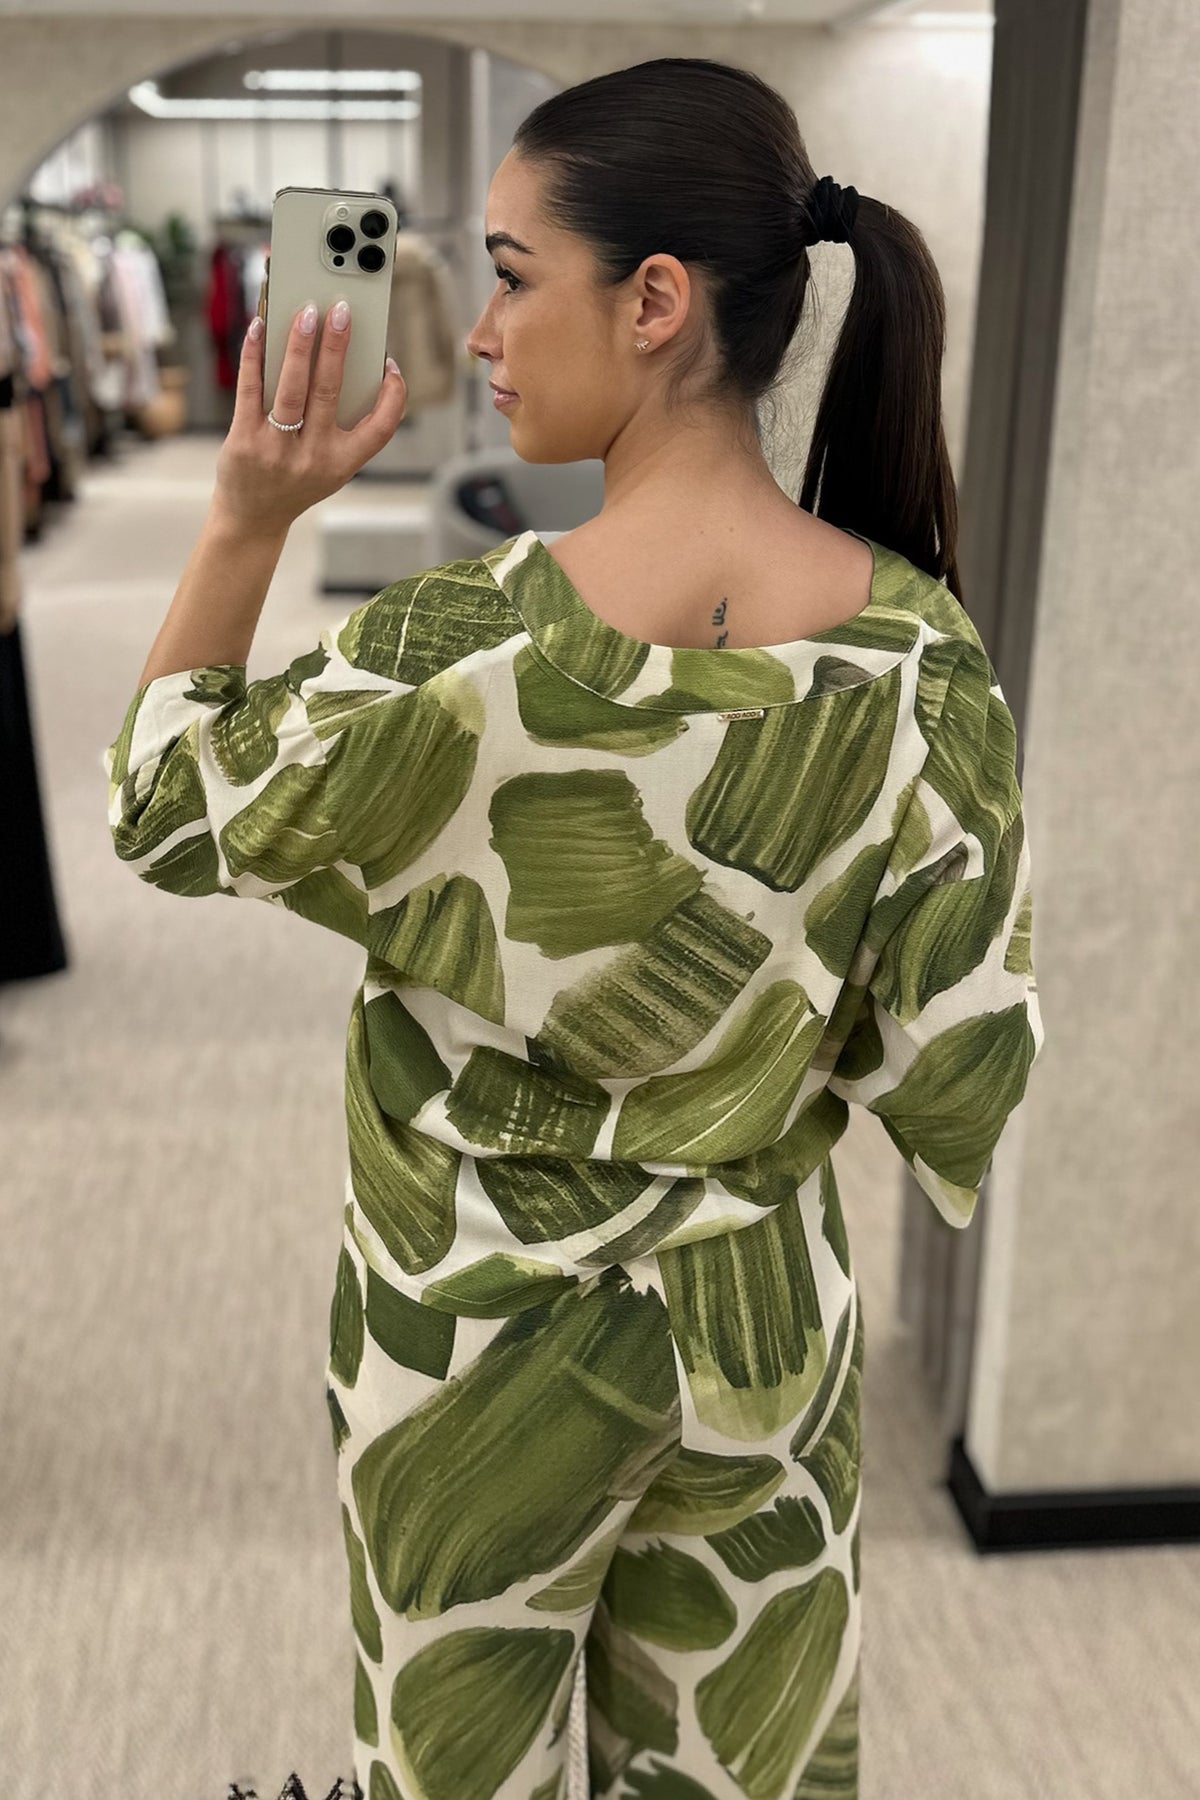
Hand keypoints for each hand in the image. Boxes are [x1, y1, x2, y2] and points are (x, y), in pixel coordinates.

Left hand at [212, 302, 407, 536]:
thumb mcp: (330, 466)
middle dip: (336, 346)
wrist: (252, 517)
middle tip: (342, 309)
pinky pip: (250, 388)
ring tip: (306, 311)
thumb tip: (337, 357)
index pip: (381, 428)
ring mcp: (276, 449)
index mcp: (342, 463)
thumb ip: (341, 424)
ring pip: (291, 387)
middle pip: (329, 392)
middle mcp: (313, 457)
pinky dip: (254, 354)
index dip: (393, 395)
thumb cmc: (296, 480)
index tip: (390, 364)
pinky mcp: (244, 439)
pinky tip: (259, 327)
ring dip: (299, 344)